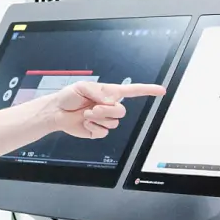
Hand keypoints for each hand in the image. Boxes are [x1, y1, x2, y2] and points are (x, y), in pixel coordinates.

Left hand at [42, 81, 164, 138]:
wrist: (58, 112)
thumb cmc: (69, 96)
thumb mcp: (82, 87)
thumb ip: (98, 92)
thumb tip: (110, 100)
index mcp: (110, 93)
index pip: (133, 92)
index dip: (148, 91)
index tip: (161, 91)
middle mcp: (110, 106)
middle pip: (122, 112)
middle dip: (106, 111)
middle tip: (92, 108)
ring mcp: (105, 119)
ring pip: (113, 124)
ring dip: (97, 119)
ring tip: (86, 114)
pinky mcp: (98, 130)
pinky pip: (103, 133)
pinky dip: (92, 128)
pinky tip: (85, 123)